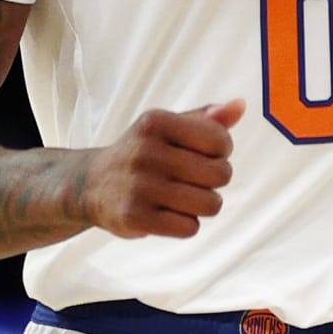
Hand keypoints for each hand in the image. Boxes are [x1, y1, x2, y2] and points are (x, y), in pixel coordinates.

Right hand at [83, 101, 242, 240]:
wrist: (92, 185)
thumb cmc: (143, 153)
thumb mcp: (168, 128)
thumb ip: (206, 118)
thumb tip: (240, 106)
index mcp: (156, 122)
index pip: (220, 141)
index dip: (221, 152)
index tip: (203, 155)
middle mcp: (146, 151)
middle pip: (221, 175)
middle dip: (215, 181)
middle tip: (194, 180)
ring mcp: (139, 186)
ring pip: (210, 205)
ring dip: (203, 205)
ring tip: (183, 199)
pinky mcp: (135, 217)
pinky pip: (190, 228)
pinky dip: (186, 225)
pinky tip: (168, 215)